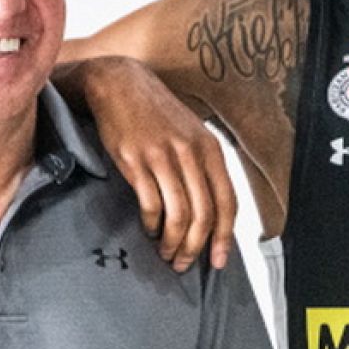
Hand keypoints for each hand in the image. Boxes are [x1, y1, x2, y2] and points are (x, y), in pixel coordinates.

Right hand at [82, 55, 238, 271]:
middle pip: (203, 215)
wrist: (120, 85)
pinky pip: (150, 204)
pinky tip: (149, 230)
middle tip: (183, 264)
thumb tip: (212, 213)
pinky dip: (152, 225)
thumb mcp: (191, 133)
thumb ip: (204, 167)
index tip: (218, 261)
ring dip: (173, 242)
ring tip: (166, 253)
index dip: (224, 237)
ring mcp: (163, 157)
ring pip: (179, 214)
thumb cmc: (157, 114)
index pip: (227, 203)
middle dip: (195, 247)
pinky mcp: (135, 161)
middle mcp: (190, 153)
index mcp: (210, 149)